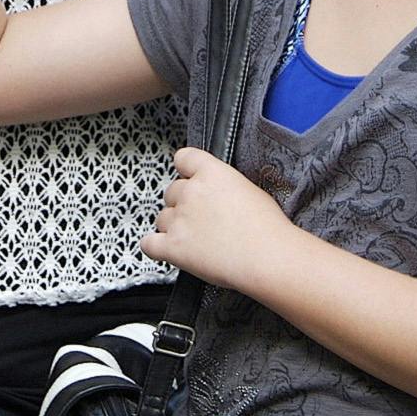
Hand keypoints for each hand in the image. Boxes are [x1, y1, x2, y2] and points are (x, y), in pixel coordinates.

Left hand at [141, 147, 296, 295]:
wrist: (268, 257)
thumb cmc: (267, 228)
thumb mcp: (249, 190)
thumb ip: (224, 186)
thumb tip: (218, 195)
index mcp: (211, 172)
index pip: (183, 158)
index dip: (186, 171)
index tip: (190, 180)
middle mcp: (190, 191)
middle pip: (171, 192)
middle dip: (182, 204)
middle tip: (201, 219)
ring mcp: (179, 219)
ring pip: (161, 218)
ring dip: (172, 227)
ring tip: (194, 239)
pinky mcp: (172, 247)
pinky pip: (148, 244)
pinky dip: (155, 247)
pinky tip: (167, 249)